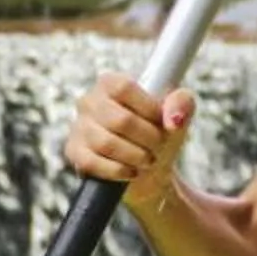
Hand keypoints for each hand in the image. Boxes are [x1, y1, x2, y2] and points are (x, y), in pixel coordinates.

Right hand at [63, 71, 196, 200]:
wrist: (149, 170)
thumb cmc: (160, 135)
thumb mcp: (177, 116)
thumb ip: (182, 103)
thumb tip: (173, 119)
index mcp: (110, 83)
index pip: (124, 87)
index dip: (148, 108)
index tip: (163, 121)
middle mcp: (89, 101)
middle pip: (120, 120)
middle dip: (147, 138)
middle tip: (158, 146)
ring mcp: (79, 127)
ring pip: (106, 143)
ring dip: (135, 156)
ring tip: (147, 160)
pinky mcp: (74, 152)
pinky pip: (92, 162)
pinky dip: (118, 170)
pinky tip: (131, 172)